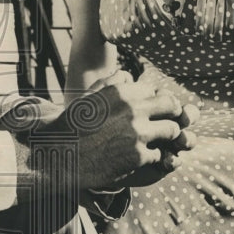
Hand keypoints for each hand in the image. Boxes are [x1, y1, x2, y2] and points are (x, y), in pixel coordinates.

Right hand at [60, 71, 195, 190]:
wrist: (61, 155)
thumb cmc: (74, 125)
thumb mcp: (90, 96)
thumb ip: (111, 82)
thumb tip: (128, 76)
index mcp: (122, 92)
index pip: (156, 91)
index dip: (157, 101)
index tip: (155, 110)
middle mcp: (133, 110)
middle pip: (172, 106)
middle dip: (171, 115)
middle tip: (166, 123)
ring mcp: (138, 134)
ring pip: (172, 130)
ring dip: (165, 136)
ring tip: (156, 141)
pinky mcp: (138, 157)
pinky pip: (160, 154)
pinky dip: (152, 157)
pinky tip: (141, 158)